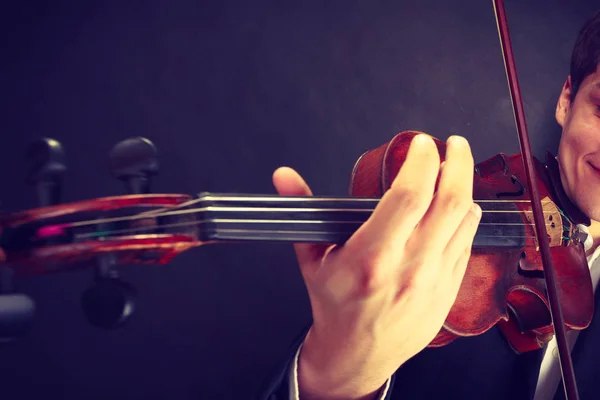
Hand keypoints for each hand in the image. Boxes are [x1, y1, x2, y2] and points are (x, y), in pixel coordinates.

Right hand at [272, 134, 480, 399]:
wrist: (358, 354)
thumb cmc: (335, 304)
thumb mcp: (313, 257)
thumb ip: (302, 210)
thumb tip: (284, 176)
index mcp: (372, 257)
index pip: (409, 196)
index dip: (421, 161)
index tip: (422, 143)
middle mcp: (409, 268)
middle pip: (449, 202)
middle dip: (458, 163)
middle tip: (455, 144)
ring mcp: (434, 280)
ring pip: (465, 220)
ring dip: (465, 187)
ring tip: (455, 169)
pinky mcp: (449, 289)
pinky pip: (467, 243)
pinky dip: (465, 217)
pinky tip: (457, 205)